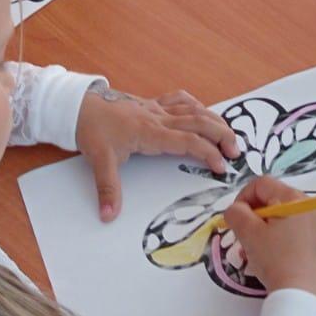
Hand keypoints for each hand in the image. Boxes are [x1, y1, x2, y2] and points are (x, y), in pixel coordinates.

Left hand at [76, 89, 240, 220]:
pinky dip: (197, 105)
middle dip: (221, 135)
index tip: (221, 166)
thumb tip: (109, 216)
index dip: (207, 152)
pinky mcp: (152, 104)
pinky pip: (181, 99)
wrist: (79, 106)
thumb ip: (108, 189)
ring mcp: (157, 108)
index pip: (187, 141)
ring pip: (194, 108)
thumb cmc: (92, 130)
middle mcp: (159, 117)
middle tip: (236, 152)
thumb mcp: (99, 160)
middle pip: (199, 121)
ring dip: (215, 120)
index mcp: (150, 132)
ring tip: (230, 135)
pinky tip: (204, 112)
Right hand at [223, 176, 315, 302]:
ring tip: (255, 253)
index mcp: (294, 198)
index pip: (261, 184)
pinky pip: (296, 232)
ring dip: (265, 230)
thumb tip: (235, 210)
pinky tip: (273, 260)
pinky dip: (281, 239)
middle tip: (243, 238)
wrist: (305, 295)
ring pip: (284, 218)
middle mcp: (310, 206)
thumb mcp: (249, 234)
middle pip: (274, 200)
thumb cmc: (276, 260)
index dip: (242, 198)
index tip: (235, 220)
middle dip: (254, 217)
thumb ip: (236, 214)